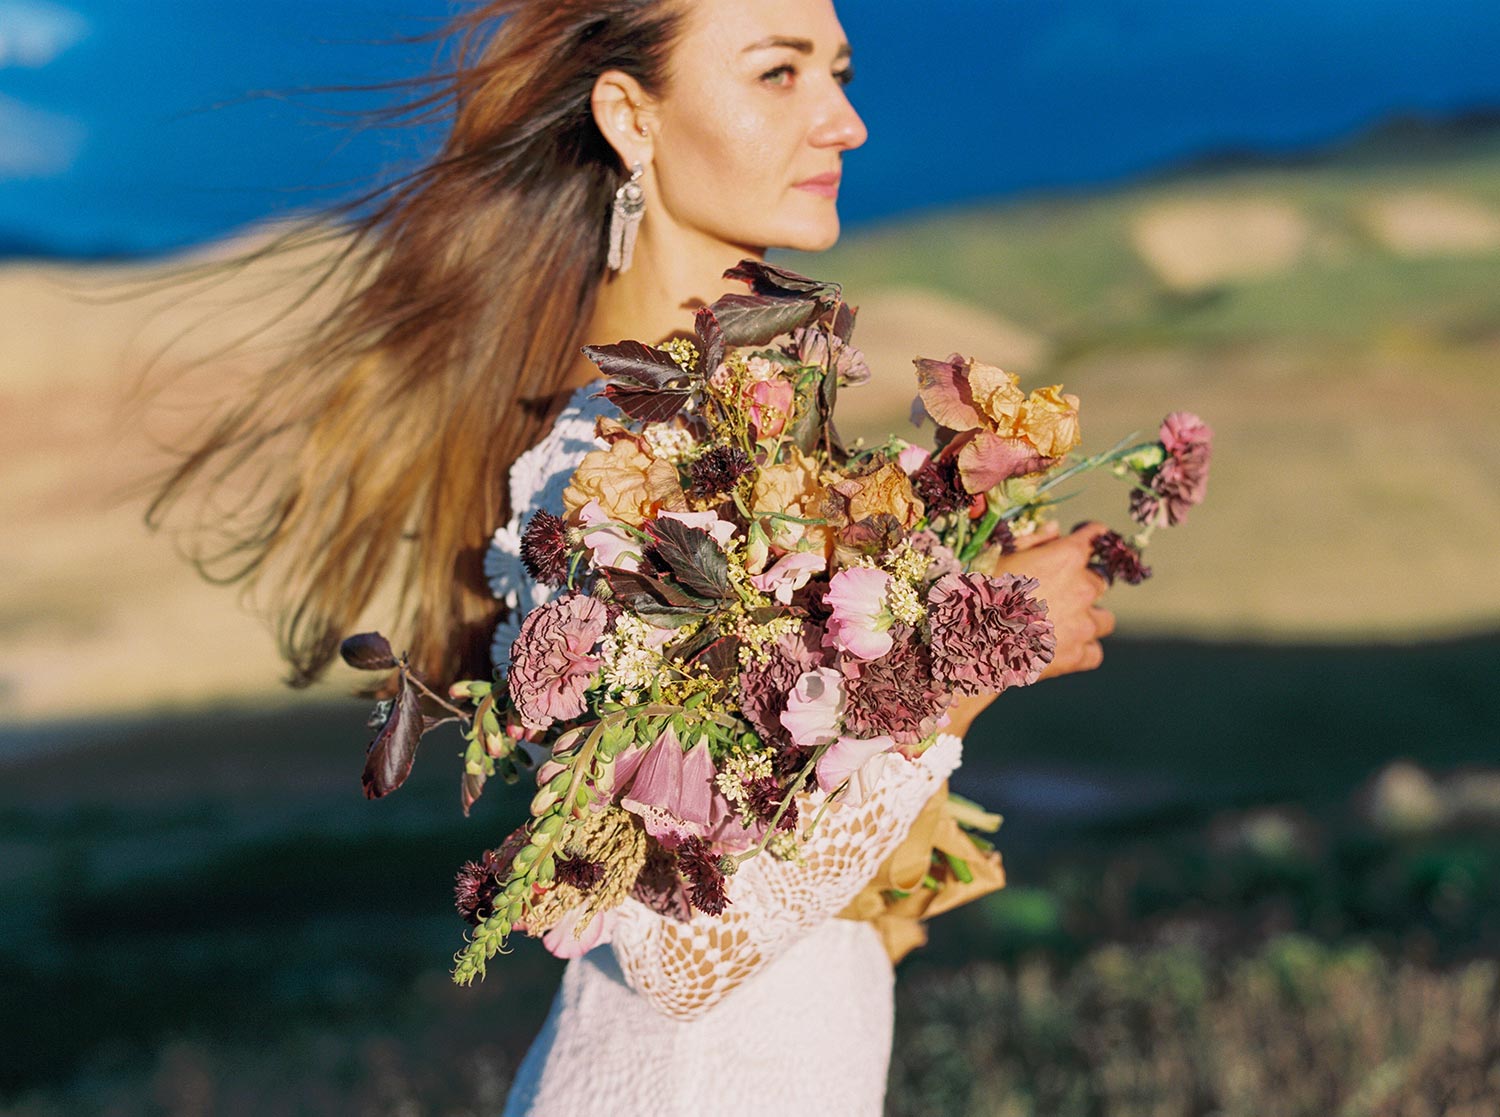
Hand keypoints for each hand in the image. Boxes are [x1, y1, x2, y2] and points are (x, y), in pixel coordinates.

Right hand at [943, 522, 1115, 736]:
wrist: (970, 640)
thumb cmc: (979, 592)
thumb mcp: (1001, 555)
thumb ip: (1034, 539)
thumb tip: (1056, 529)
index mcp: (1067, 557)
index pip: (1096, 537)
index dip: (1090, 536)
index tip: (1084, 539)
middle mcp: (1083, 588)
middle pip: (1101, 581)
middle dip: (1084, 583)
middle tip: (1058, 591)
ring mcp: (1083, 624)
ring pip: (1103, 619)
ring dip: (1088, 618)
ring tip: (1062, 623)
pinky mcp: (1077, 655)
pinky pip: (1094, 652)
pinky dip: (1082, 650)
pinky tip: (1061, 648)